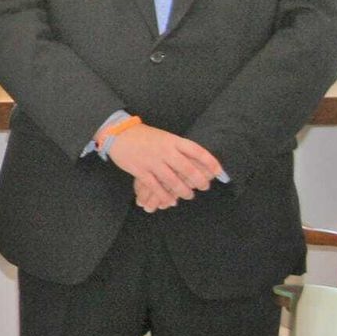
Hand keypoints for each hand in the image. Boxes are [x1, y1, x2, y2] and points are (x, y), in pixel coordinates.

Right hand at [109, 124, 224, 208]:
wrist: (118, 134)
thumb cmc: (144, 136)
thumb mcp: (164, 137)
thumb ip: (178, 148)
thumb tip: (196, 162)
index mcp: (172, 141)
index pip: (197, 151)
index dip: (210, 162)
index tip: (218, 172)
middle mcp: (164, 151)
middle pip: (187, 169)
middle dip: (199, 181)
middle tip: (204, 186)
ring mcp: (152, 161)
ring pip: (172, 181)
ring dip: (183, 191)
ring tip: (188, 195)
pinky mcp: (140, 170)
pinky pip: (155, 187)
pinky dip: (164, 196)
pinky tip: (170, 201)